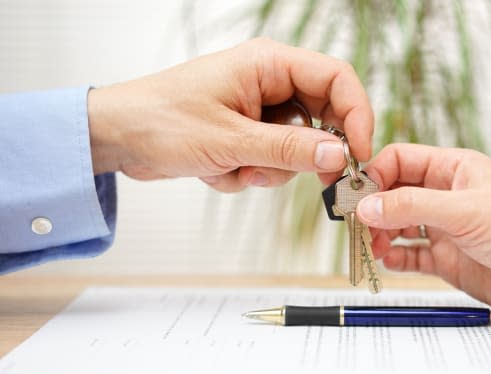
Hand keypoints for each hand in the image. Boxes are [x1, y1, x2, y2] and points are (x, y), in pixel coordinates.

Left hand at [87, 37, 372, 191]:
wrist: (118, 137)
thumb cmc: (161, 122)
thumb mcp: (230, 140)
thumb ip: (288, 148)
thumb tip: (338, 155)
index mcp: (268, 64)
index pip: (336, 80)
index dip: (357, 115)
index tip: (359, 155)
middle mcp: (269, 83)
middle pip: (322, 117)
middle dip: (306, 154)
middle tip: (304, 178)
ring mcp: (259, 110)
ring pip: (296, 147)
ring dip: (268, 169)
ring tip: (232, 169)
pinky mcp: (248, 134)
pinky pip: (271, 161)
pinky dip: (248, 173)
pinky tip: (217, 169)